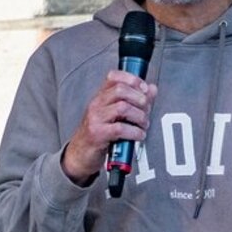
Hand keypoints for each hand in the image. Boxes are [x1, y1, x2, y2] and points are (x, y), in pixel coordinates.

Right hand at [61, 71, 156, 185]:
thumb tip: (152, 89)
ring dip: (140, 117)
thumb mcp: (115, 115)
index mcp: (101, 97)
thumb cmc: (98, 134)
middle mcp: (96, 104)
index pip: (114, 77)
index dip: (133, 80)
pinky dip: (135, 132)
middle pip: (121, 90)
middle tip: (146, 110)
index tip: (145, 89)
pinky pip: (120, 128)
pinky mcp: (98, 134)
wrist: (80, 154)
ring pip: (123, 108)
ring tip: (143, 125)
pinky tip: (138, 135)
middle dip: (140, 100)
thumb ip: (135, 101)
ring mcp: (95, 118)